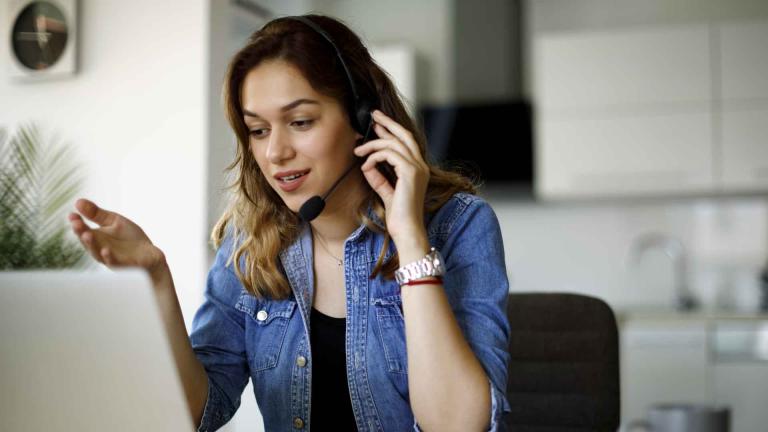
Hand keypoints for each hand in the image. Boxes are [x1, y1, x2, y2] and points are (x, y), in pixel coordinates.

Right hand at [68, 198, 165, 275]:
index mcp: (96, 238)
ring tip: (86, 235)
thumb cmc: (130, 238)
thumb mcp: (113, 221)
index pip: (83, 230)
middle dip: (81, 232)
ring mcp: (110, 258)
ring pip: (97, 253)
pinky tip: (105, 250)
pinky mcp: (123, 265)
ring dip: (91, 244)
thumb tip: (78, 201)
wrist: (149, 254)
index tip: (72, 215)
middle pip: (87, 241)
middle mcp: (99, 249)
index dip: (77, 223)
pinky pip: (114, 263)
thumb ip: (97, 214)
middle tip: (76, 223)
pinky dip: (109, 257)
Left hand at [353, 109, 429, 242]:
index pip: (406, 142)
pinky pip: (389, 155)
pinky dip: (374, 157)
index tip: (377, 124)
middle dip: (388, 123)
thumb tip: (368, 164)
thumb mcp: (386, 191)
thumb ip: (379, 177)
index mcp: (418, 169)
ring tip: (358, 150)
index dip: (391, 130)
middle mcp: (421, 166)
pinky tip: (366, 166)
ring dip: (373, 144)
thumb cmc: (399, 216)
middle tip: (374, 116)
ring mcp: (418, 168)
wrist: (407, 230)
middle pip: (405, 135)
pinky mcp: (411, 173)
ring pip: (393, 144)